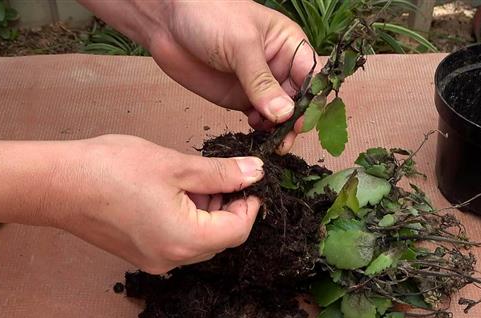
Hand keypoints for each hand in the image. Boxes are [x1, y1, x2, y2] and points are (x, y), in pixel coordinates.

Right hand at [53, 135, 262, 273]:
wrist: (58, 183)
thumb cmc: (112, 170)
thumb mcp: (177, 166)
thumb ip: (222, 174)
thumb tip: (256, 173)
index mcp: (185, 241)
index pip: (239, 231)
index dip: (250, 204)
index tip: (249, 180)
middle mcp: (173, 260)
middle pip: (221, 238)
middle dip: (228, 207)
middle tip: (219, 176)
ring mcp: (155, 262)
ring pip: (200, 241)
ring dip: (207, 213)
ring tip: (191, 182)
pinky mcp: (142, 255)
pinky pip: (179, 243)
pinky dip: (187, 220)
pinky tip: (174, 194)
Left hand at [79, 0, 318, 152]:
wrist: (166, 21)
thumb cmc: (209, 15)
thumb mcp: (241, 45)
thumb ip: (262, 82)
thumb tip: (285, 115)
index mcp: (289, 46)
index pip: (313, 76)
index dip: (313, 99)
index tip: (303, 119)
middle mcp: (279, 67)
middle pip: (300, 101)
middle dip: (296, 120)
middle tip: (286, 137)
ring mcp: (259, 86)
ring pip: (281, 115)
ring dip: (279, 129)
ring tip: (271, 139)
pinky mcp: (240, 99)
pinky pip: (259, 120)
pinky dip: (261, 130)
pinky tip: (255, 129)